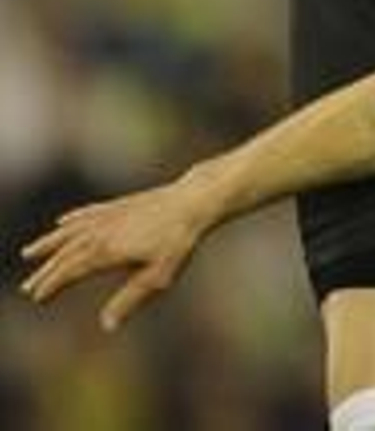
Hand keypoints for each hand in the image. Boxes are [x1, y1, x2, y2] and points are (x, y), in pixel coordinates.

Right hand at [19, 181, 209, 330]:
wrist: (195, 200)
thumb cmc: (180, 241)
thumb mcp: (159, 277)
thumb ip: (130, 299)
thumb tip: (106, 326)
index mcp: (108, 250)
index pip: (72, 270)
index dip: (53, 284)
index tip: (38, 296)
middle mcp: (104, 230)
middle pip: (67, 253)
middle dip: (46, 270)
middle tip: (27, 288)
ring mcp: (112, 214)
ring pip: (72, 230)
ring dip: (50, 243)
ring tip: (29, 252)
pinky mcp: (122, 204)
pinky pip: (89, 212)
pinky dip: (73, 219)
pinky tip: (63, 222)